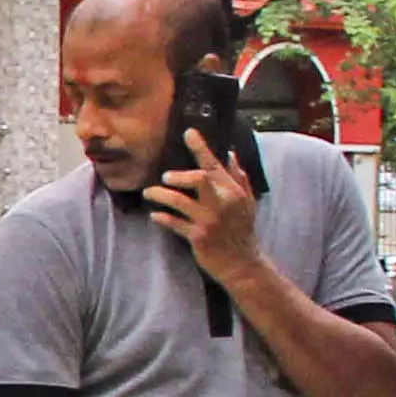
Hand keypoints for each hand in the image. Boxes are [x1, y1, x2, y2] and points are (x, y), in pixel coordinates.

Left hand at [145, 133, 265, 283]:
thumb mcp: (246, 202)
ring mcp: (209, 220)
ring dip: (160, 195)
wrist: (242, 263)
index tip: (188, 133)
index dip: (201, 148)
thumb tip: (230, 154)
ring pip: (180, 201)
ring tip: (149, 193)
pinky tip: (155, 215)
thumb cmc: (242, 230)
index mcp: (233, 192)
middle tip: (165, 177)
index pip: (215, 165)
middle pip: (199, 179)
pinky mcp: (198, 237)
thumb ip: (237, 177)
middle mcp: (222, 203)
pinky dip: (162, 218)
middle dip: (179, 175)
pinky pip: (174, 224)